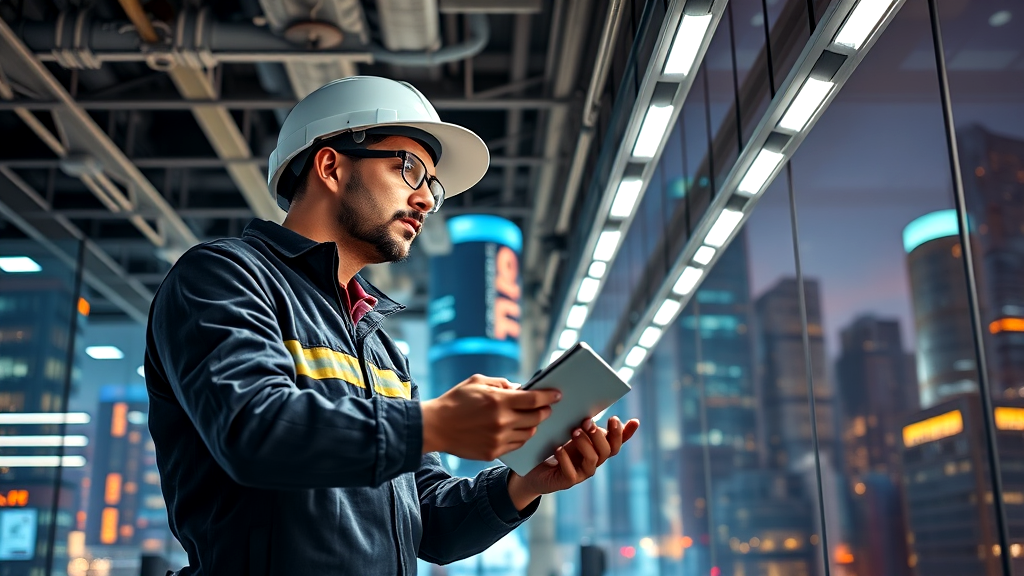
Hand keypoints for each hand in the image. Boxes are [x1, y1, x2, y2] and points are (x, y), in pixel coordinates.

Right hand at [420, 374, 561, 460]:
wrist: (435, 426)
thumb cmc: (456, 400)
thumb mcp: (477, 382)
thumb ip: (501, 384)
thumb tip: (520, 389)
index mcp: (498, 401)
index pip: (534, 399)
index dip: (549, 396)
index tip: (557, 394)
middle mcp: (501, 421)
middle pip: (536, 418)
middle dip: (544, 411)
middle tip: (546, 407)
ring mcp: (498, 439)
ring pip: (529, 433)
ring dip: (533, 425)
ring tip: (531, 419)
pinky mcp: (493, 452)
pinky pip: (517, 445)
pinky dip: (521, 437)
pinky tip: (518, 430)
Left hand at [506, 416, 639, 509]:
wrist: (535, 469)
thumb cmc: (554, 445)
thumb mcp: (568, 431)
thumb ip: (582, 422)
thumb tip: (588, 405)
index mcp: (597, 448)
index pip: (616, 442)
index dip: (621, 432)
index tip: (614, 417)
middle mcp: (594, 461)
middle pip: (607, 450)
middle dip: (598, 434)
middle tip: (587, 422)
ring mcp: (582, 472)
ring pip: (593, 460)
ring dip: (585, 444)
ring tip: (574, 432)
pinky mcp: (568, 481)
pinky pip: (571, 472)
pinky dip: (565, 459)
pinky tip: (558, 448)